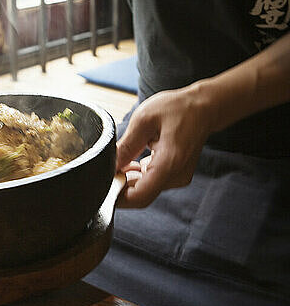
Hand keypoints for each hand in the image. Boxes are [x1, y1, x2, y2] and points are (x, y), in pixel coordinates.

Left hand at [116, 84, 212, 207]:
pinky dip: (139, 175)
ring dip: (129, 178)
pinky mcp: (176, 175)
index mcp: (169, 163)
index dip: (117, 197)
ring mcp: (178, 178)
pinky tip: (133, 160)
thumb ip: (126, 146)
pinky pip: (153, 182)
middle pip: (141, 194)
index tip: (103, 186)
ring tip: (123, 157)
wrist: (203, 108)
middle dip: (120, 185)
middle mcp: (176, 176)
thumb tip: (108, 166)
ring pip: (146, 189)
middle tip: (108, 166)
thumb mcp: (144, 120)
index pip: (140, 196)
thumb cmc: (177, 109)